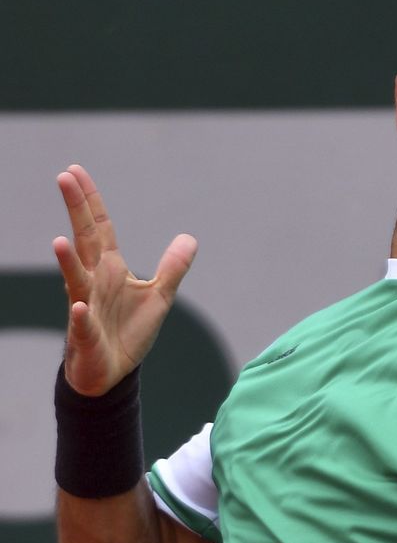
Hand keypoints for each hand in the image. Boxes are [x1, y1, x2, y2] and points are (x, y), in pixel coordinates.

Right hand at [51, 165, 196, 395]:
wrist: (112, 372)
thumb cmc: (128, 331)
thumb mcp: (159, 296)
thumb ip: (172, 267)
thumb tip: (190, 238)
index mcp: (110, 269)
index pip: (100, 228)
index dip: (90, 201)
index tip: (76, 171)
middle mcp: (94, 282)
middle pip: (84, 241)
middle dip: (76, 211)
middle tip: (64, 178)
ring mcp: (86, 307)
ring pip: (75, 281)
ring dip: (68, 263)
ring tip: (60, 240)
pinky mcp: (87, 335)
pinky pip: (82, 324)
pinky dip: (80, 316)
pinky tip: (78, 307)